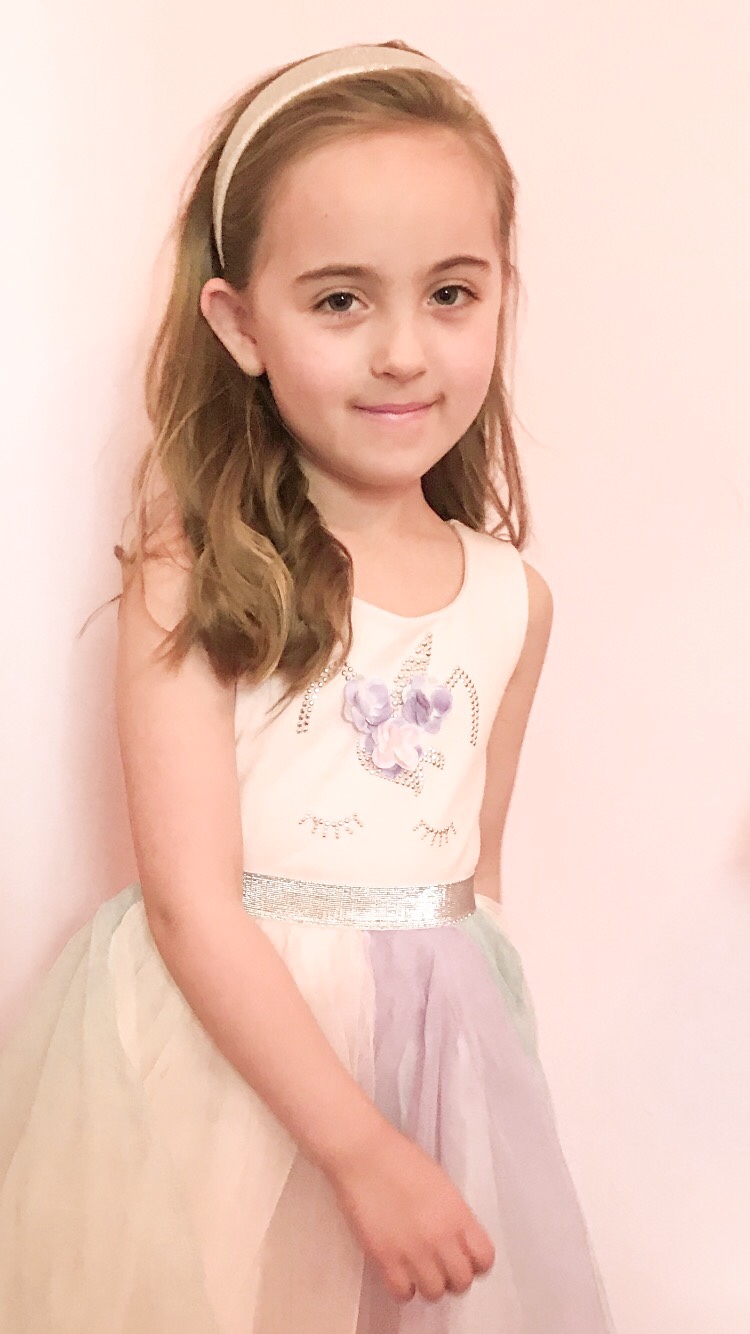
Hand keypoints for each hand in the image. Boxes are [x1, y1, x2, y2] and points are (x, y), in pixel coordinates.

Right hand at [328, 1122, 494, 1303]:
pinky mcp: (385, 1258)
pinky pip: (403, 1293)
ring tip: (416, 1269)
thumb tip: (457, 1241)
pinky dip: (402, 1287)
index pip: (484, 1259)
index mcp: (458, 1214)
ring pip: (434, 1293)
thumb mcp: (441, 1184)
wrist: (363, 1153)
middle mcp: (440, 1236)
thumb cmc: (401, 1159)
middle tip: (438, 1265)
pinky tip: (397, 1271)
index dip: (475, 1263)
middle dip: (452, 1276)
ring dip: (427, 1283)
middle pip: (462, 1281)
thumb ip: (454, 1216)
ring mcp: (413, 1250)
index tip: (464, 1258)